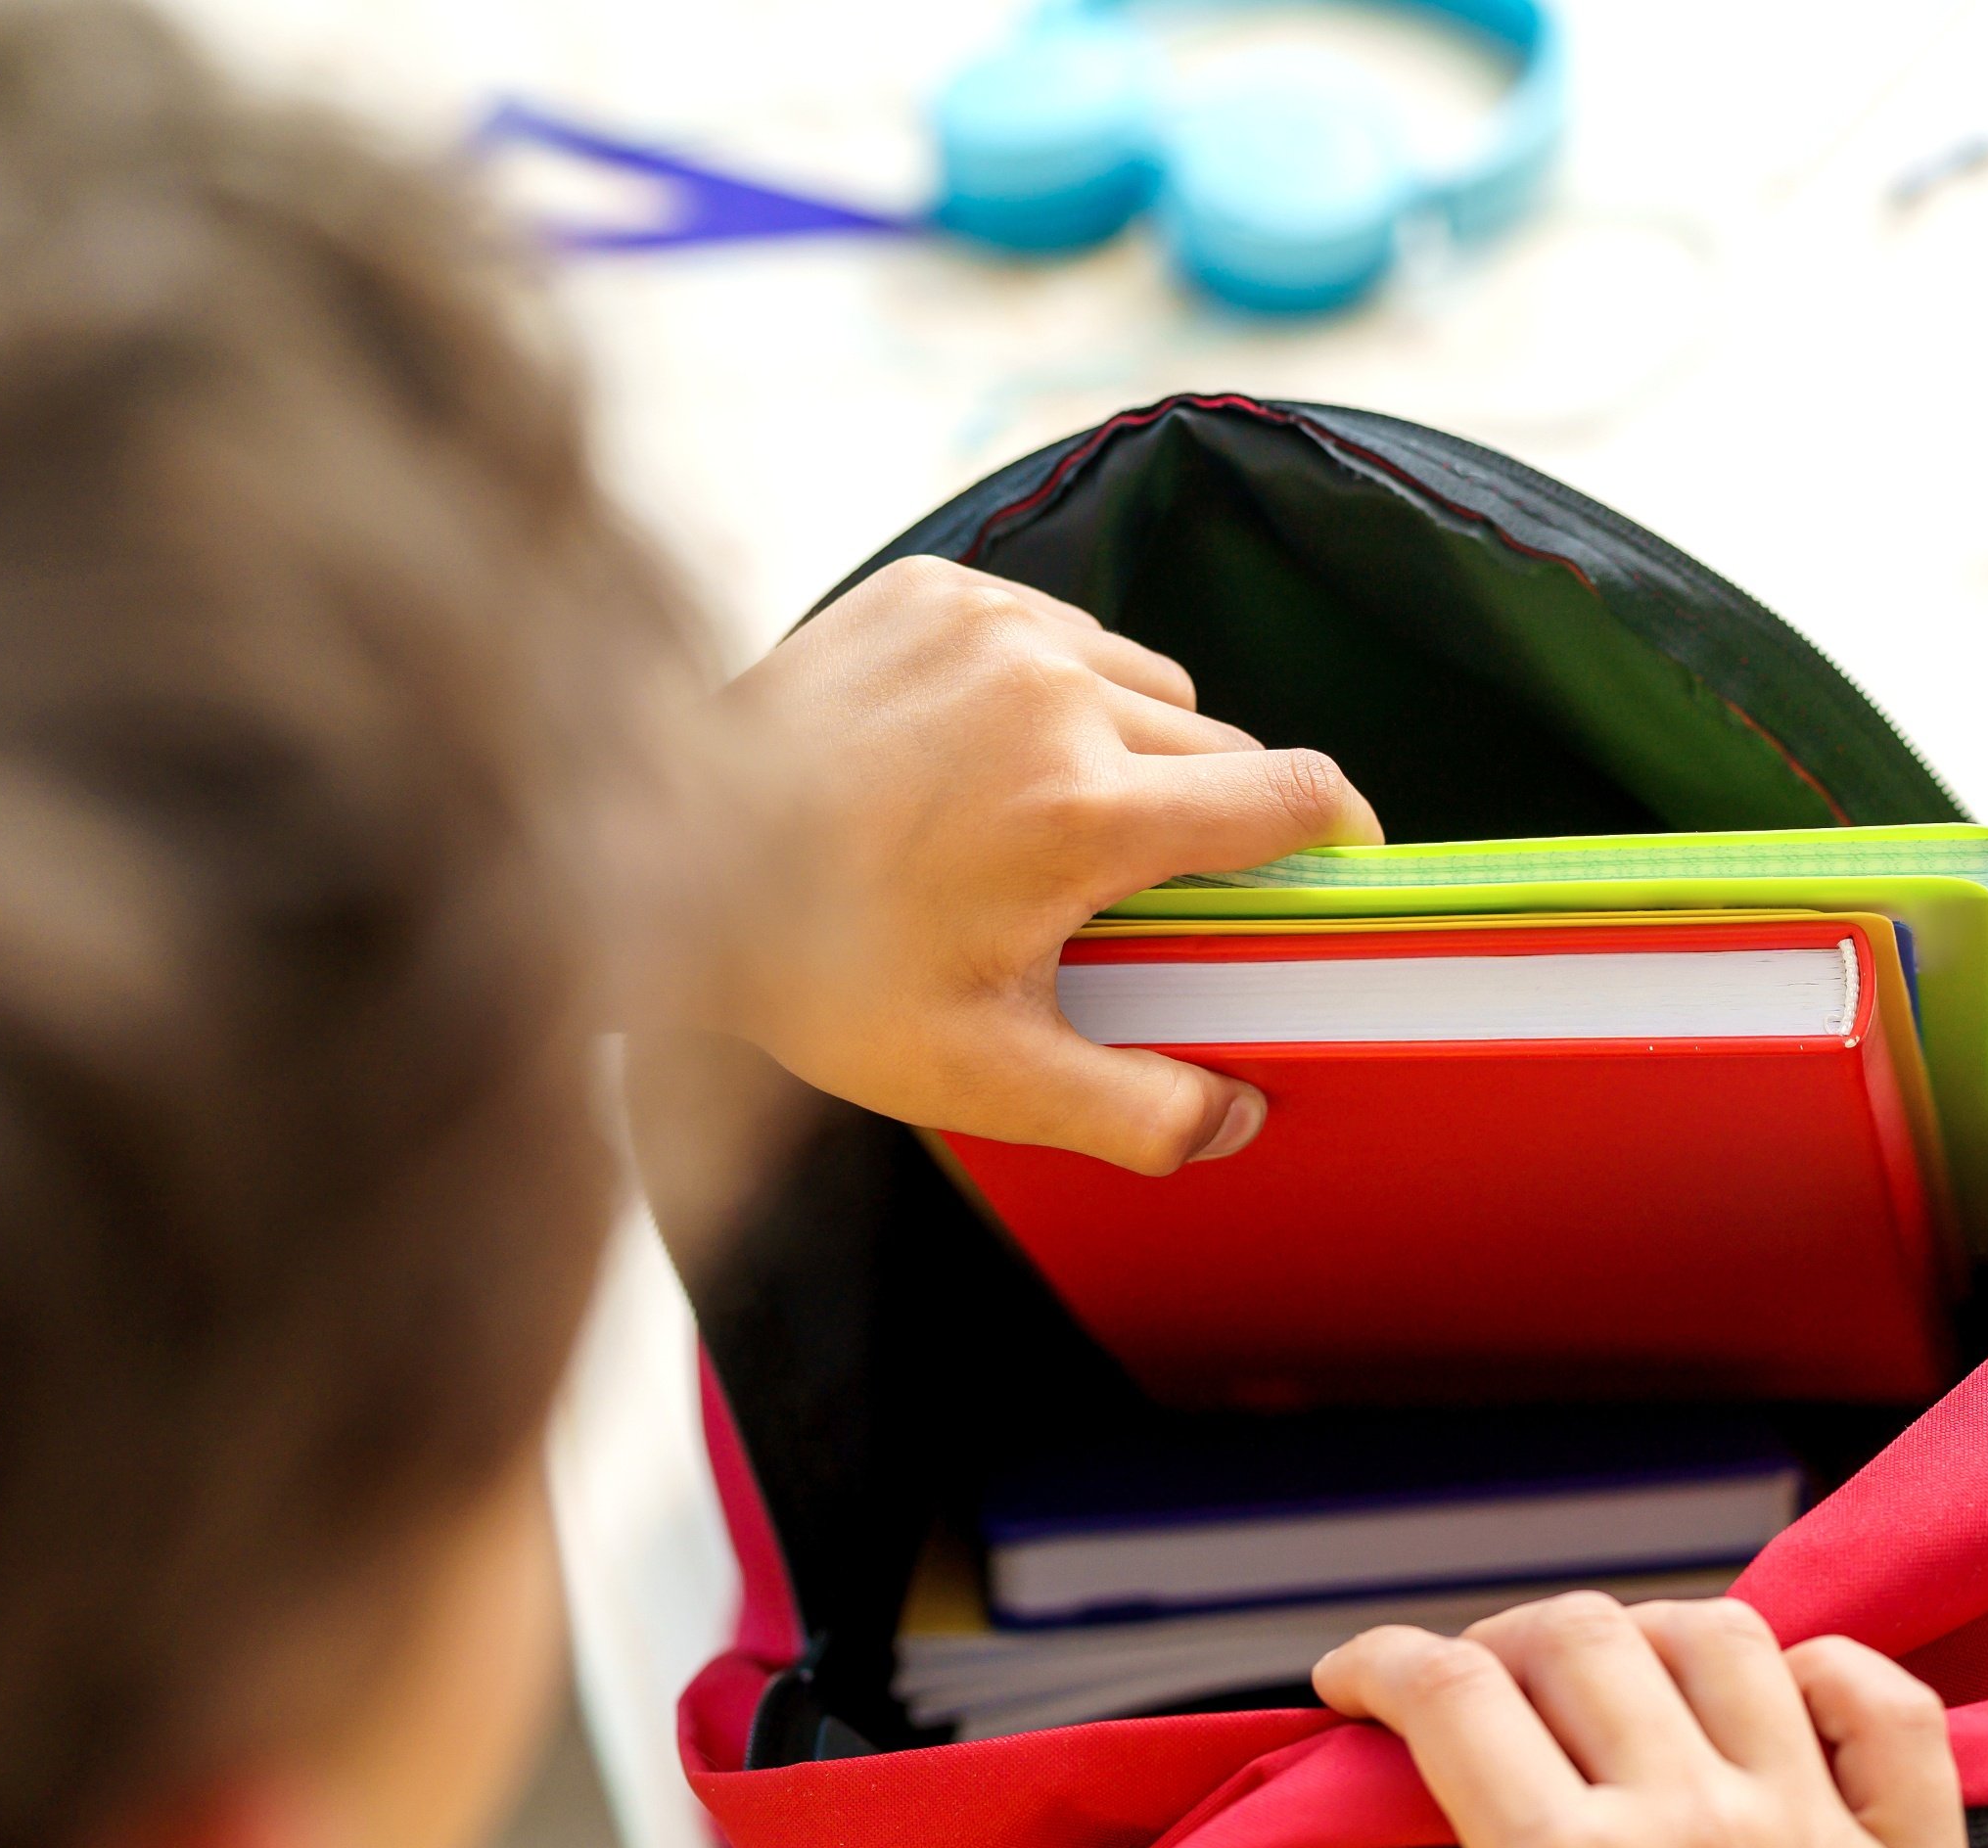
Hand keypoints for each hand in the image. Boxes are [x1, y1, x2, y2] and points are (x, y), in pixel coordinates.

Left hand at [704, 556, 1376, 1171]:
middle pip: (1223, 746)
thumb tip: (1239, 1120)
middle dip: (1209, 818)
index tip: (1343, 862)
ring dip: (1133, 746)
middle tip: (1144, 889)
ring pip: (1144, 684)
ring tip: (1051, 819)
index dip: (1339, 834)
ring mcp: (995, 627)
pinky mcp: (935, 588)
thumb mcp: (981, 1077)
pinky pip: (1055, 635)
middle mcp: (1059, 695)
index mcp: (1092, 813)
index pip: (1293, 795)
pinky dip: (1047, 690)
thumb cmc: (814, 975)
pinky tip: (977, 756)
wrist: (644, 856)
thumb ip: (1135, 1111)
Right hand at [1274, 1596, 1971, 1847]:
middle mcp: (1691, 1825)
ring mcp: (1816, 1839)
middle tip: (1482, 1690)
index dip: (1382, 1663)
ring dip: (1650, 1640)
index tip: (1357, 1680)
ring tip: (1624, 1681)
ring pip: (1725, 1644)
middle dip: (1501, 1644)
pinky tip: (1789, 1700)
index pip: (1450, 1692)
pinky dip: (1832, 1678)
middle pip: (1578, 1640)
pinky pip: (1890, 1710)